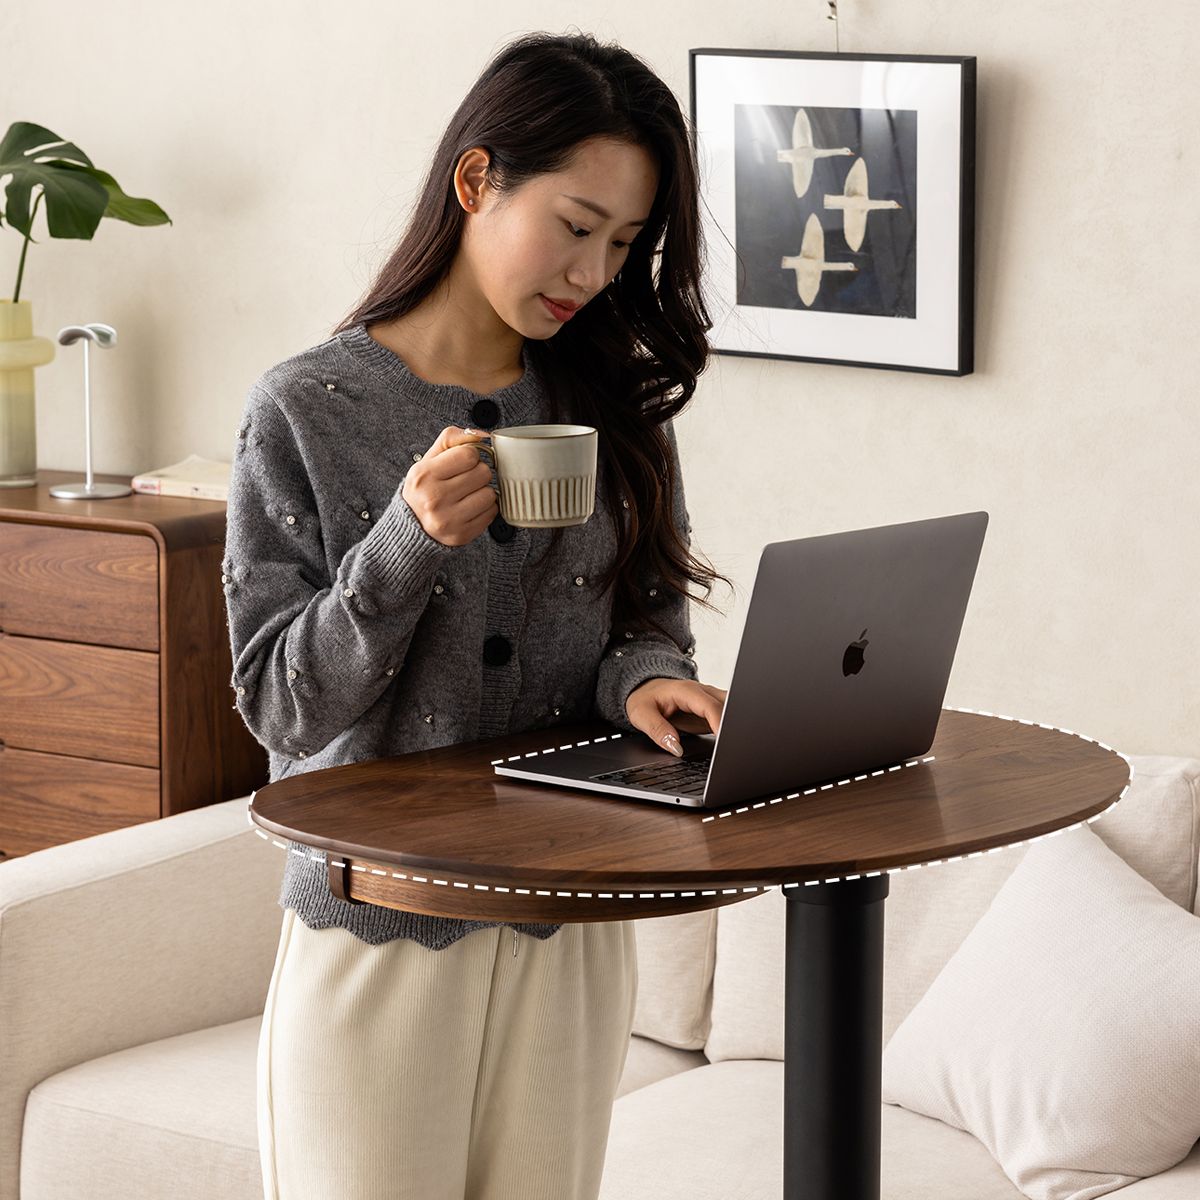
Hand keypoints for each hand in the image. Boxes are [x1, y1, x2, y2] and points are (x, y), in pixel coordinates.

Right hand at [401, 425, 498, 546]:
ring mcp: (448, 519)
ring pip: (490, 494)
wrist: (411, 527)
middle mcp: (434, 498)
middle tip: (465, 480)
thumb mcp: (428, 460)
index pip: (469, 454)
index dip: (470, 456)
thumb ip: (451, 439)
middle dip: (478, 473)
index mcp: (424, 475)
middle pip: (483, 473)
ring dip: (483, 492)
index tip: (462, 463)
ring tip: (467, 495)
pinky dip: (485, 509)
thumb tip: (481, 435)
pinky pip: (491, 513)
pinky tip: (469, 508)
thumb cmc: (424, 489)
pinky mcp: (461, 534)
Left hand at [626, 677, 727, 757]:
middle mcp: (703, 693)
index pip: (710, 706)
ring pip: (732, 710)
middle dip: (733, 725)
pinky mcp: (711, 711)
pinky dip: (731, 729)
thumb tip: (675, 748)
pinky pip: (727, 718)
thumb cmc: (644, 698)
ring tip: (733, 746)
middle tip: (733, 746)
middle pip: (727, 706)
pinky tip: (730, 744)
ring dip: (734, 726)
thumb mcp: (641, 714)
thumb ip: (657, 730)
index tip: (723, 741)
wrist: (645, 689)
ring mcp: (709, 701)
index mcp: (686, 691)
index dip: (719, 723)